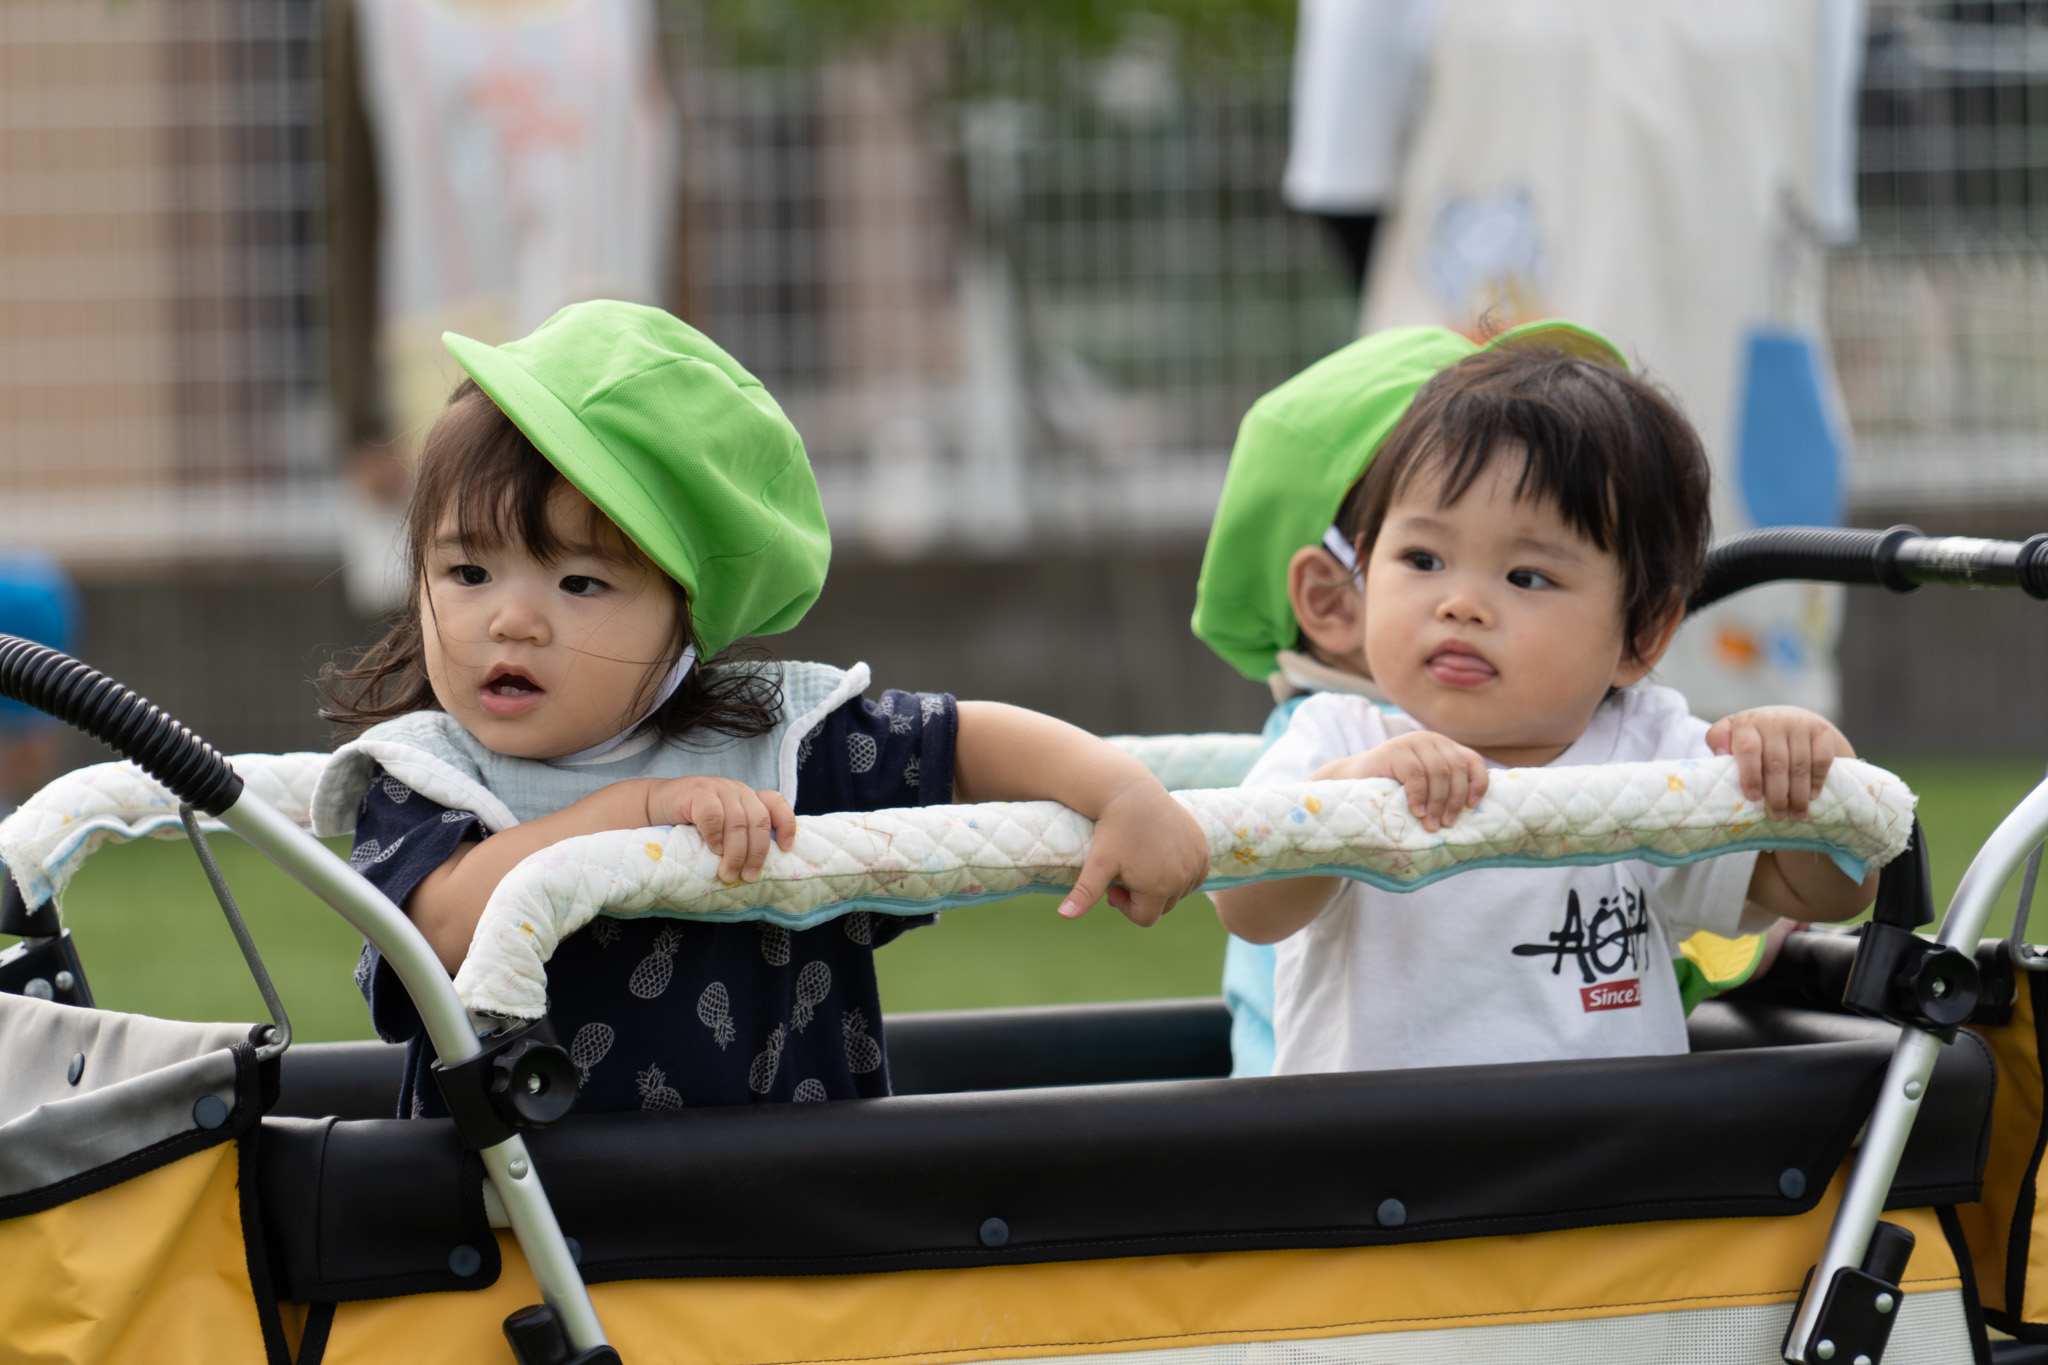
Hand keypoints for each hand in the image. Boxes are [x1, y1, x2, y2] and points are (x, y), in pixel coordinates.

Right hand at [646, 777, 796, 882]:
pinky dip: (715, 835)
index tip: (787, 848)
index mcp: (748, 798)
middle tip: (749, 877)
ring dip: (736, 853)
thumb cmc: (690, 824)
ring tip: (728, 874)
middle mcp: (737, 791)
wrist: (653, 806)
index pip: (776, 803)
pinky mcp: (697, 792)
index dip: (786, 824)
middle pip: (759, 821)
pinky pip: (713, 815)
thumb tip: (757, 870)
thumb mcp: (722, 828)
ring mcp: (718, 789)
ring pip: (738, 822)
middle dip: (757, 852)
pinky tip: (712, 850)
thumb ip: (740, 837)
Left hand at [1060, 778, 1210, 926]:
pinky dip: (1180, 872)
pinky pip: (1194, 874)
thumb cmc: (1113, 829)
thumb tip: (1064, 916)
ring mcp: (1196, 862)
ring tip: (1142, 861)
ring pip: (1179, 891)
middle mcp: (1183, 879)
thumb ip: (1085, 893)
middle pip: (1163, 906)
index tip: (1114, 885)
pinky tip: (1160, 855)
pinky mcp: (1202, 848)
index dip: (1125, 906)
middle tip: (1126, 871)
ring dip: (1162, 884)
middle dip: (1144, 895)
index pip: (1145, 919)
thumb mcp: (1098, 862)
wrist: (1132, 793)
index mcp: (1159, 888)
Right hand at [1314, 730, 1488, 832]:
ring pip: (1438, 773)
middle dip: (1454, 801)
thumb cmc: (1393, 789)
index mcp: (1444, 746)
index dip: (1478, 784)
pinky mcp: (1393, 750)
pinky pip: (1416, 775)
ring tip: (1432, 825)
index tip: (1472, 807)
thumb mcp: (1426, 786)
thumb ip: (1446, 789)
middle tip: (1446, 825)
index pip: (1472, 761)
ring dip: (1438, 803)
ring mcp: (1411, 742)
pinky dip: (1419, 796)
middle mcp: (1431, 739)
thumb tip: (1474, 812)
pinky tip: (1416, 812)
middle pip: (1456, 770)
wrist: (1351, 780)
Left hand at [1706, 706, 1853, 819]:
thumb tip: (1720, 759)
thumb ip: (1720, 744)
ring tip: (1795, 814)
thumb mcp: (1733, 736)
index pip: (1748, 749)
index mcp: (1747, 722)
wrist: (1794, 720)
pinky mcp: (1822, 730)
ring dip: (1797, 794)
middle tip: (1777, 816)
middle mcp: (1773, 719)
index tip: (1753, 798)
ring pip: (1799, 765)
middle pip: (1776, 763)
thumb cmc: (1757, 737)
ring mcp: (1800, 723)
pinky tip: (1811, 796)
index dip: (1750, 775)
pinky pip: (1821, 760)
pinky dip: (1816, 781)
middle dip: (1776, 794)